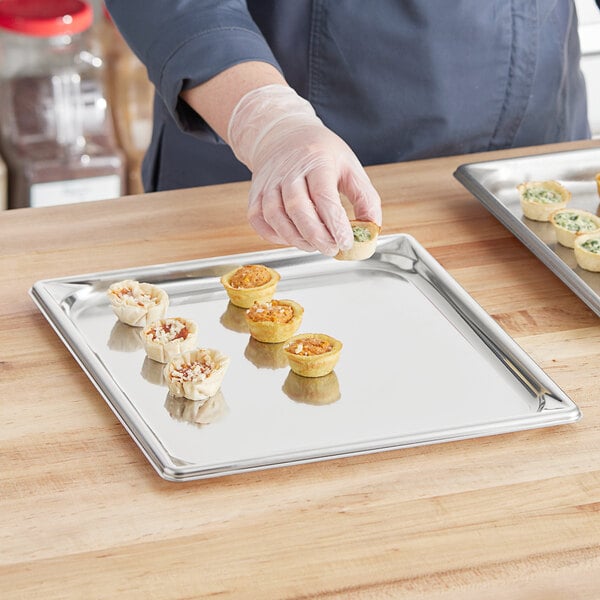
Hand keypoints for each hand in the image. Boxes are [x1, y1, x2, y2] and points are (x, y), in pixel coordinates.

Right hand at [227, 85, 381, 254]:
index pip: (324, 196)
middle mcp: (289, 170)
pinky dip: (273, 235)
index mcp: (317, 161)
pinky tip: (290, 238)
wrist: (284, 134)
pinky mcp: (255, 193)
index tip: (346, 242)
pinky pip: (258, 219)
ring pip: (275, 216)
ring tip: (313, 246)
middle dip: (316, 236)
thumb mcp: (350, 167)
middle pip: (298, 209)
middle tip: (332, 249)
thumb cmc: (321, 154)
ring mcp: (269, 182)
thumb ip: (365, 198)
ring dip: (295, 239)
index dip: (335, 224)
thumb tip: (371, 229)